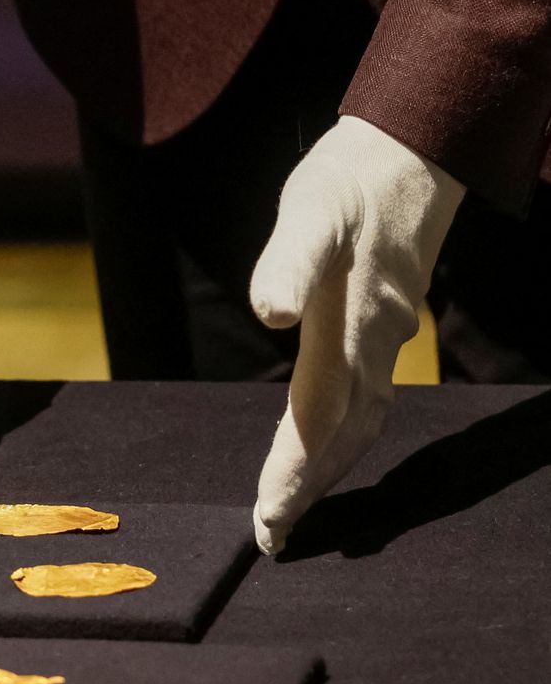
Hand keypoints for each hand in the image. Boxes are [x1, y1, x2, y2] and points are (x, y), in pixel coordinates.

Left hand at [249, 116, 464, 554]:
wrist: (414, 146)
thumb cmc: (351, 178)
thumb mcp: (311, 210)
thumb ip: (290, 261)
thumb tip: (269, 312)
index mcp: (348, 326)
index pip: (316, 418)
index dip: (293, 473)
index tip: (270, 521)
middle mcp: (374, 342)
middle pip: (341, 435)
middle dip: (308, 488)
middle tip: (274, 537)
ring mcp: (386, 336)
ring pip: (360, 421)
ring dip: (327, 467)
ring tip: (293, 508)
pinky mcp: (387, 323)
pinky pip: (368, 396)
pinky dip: (343, 433)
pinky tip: (328, 444)